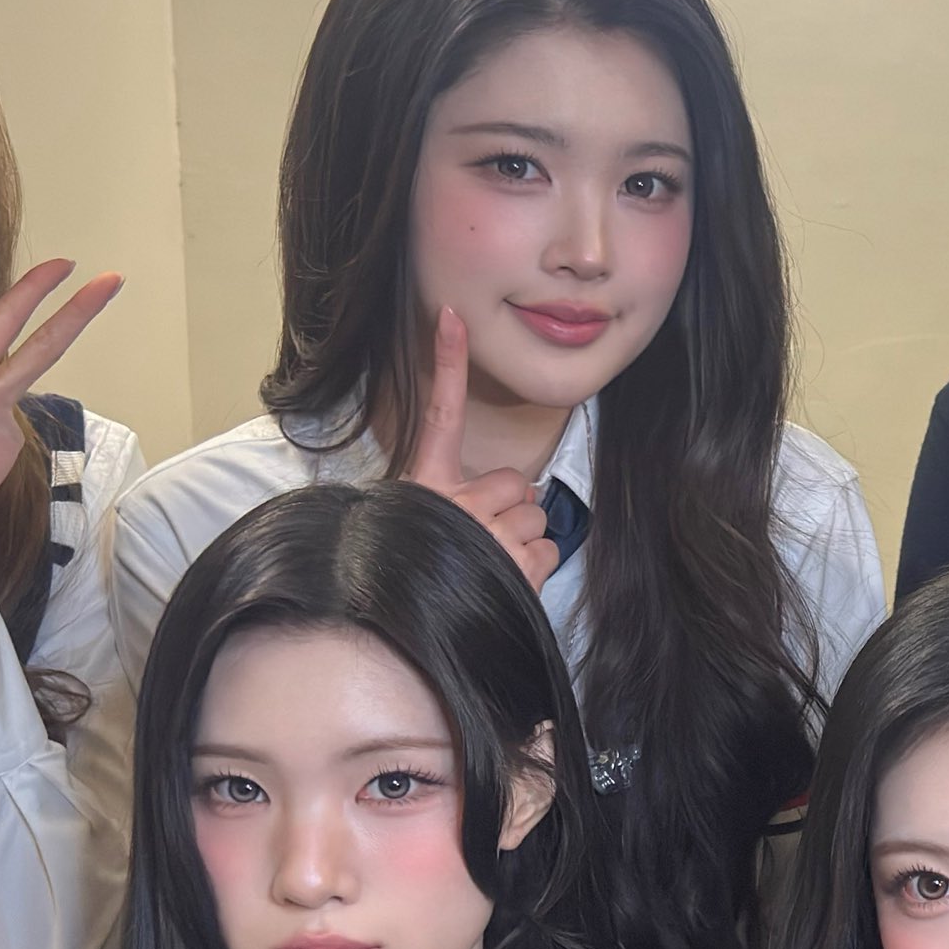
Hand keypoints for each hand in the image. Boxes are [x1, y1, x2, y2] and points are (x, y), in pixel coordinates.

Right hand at [400, 305, 563, 588]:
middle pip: (519, 482)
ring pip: (538, 517)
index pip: (441, 410)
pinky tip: (508, 578)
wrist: (399, 632)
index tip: (452, 317)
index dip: (448, 361)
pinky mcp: (514, 568)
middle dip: (511, 507)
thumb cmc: (410, 570)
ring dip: (524, 538)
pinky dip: (536, 564)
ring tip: (493, 560)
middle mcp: (456, 502)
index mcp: (426, 482)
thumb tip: (505, 496)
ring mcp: (487, 535)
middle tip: (485, 533)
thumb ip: (448, 502)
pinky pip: (549, 550)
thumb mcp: (414, 525)